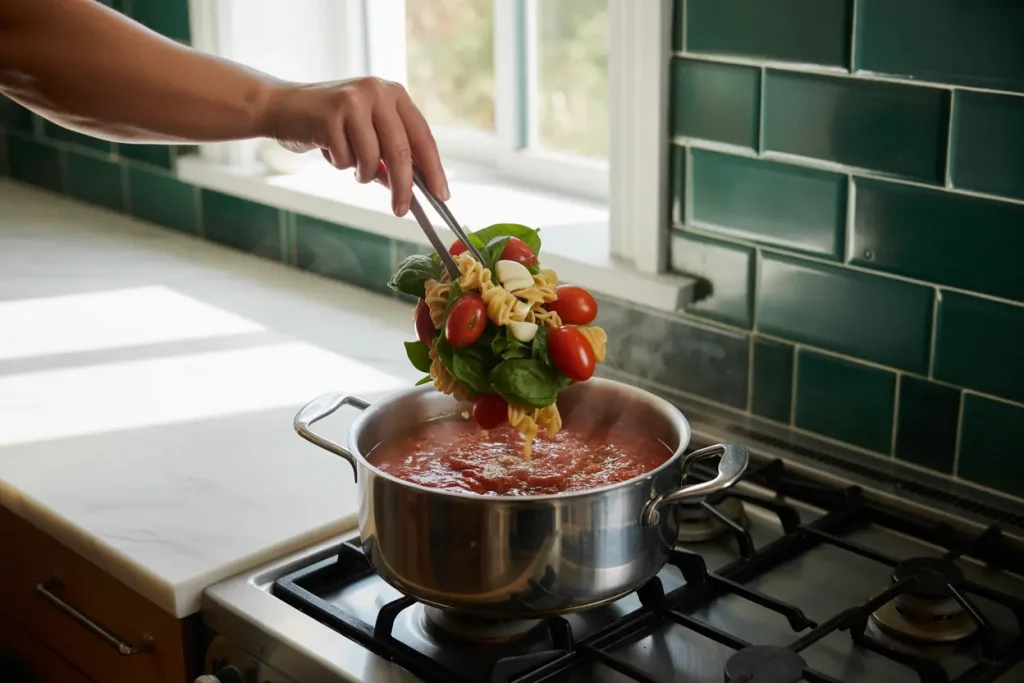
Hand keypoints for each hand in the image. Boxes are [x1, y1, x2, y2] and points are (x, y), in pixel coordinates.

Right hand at [262, 77, 448, 216]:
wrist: (280, 106)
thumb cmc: (328, 124)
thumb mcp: (366, 135)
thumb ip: (390, 157)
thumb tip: (413, 189)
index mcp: (394, 95)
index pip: (423, 137)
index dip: (434, 169)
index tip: (442, 196)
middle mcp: (378, 92)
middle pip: (401, 151)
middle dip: (403, 187)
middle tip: (400, 210)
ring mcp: (354, 100)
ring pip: (372, 160)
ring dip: (360, 172)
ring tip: (346, 159)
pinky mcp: (331, 114)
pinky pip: (346, 159)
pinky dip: (339, 163)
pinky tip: (326, 146)